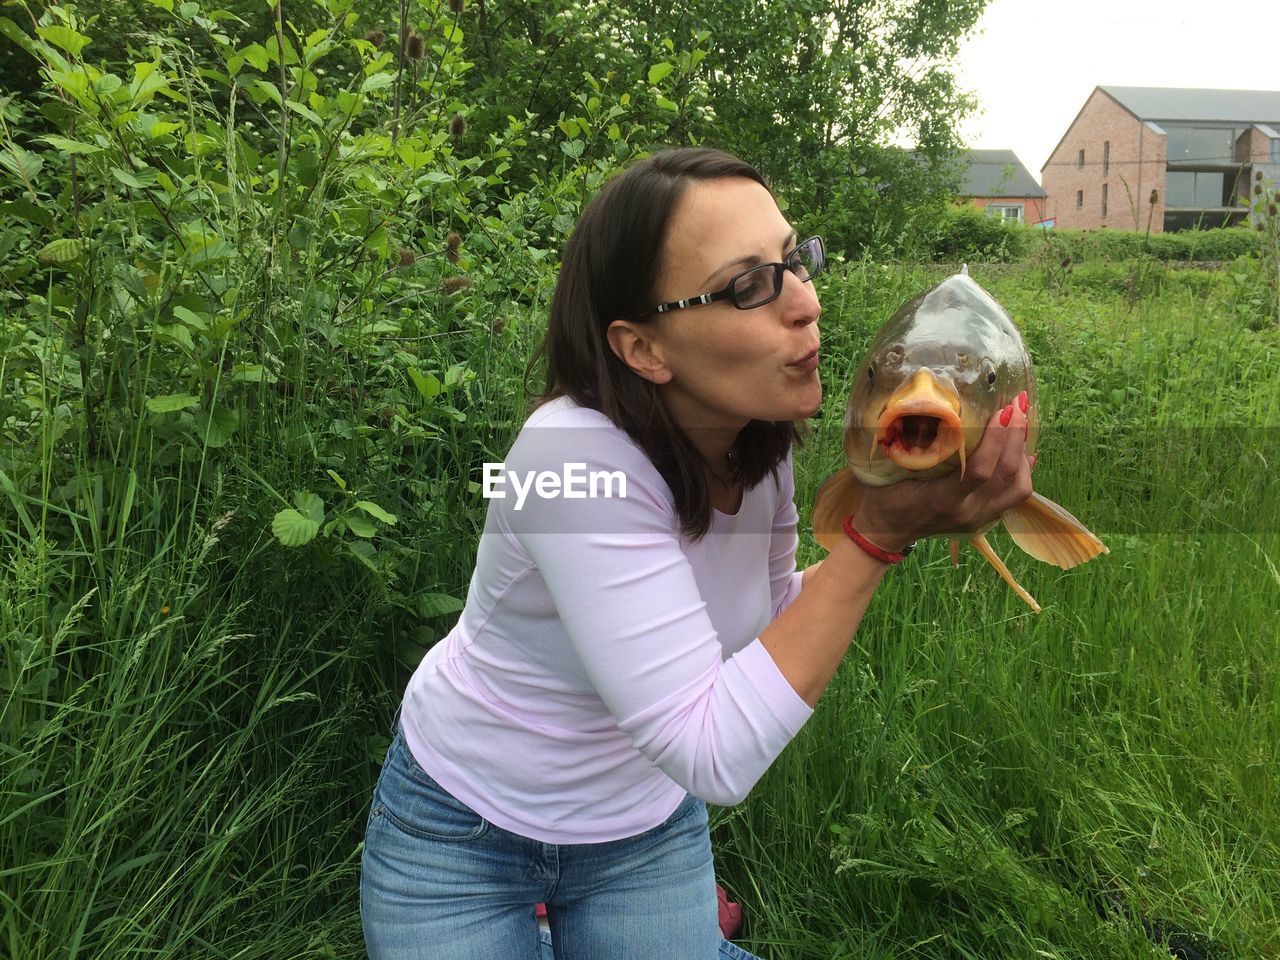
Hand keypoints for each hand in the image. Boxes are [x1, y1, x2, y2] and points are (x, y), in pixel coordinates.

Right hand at [850, 401, 1033, 551]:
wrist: (886, 531)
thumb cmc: (884, 495)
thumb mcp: (894, 470)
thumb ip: (917, 445)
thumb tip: (940, 407)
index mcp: (942, 500)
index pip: (981, 470)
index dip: (996, 438)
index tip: (1003, 409)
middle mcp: (967, 511)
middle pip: (1006, 474)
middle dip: (1016, 434)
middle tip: (1019, 404)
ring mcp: (979, 518)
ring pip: (1019, 486)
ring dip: (1022, 451)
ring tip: (1020, 423)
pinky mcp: (985, 519)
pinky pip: (1015, 494)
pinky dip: (1023, 469)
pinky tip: (1022, 449)